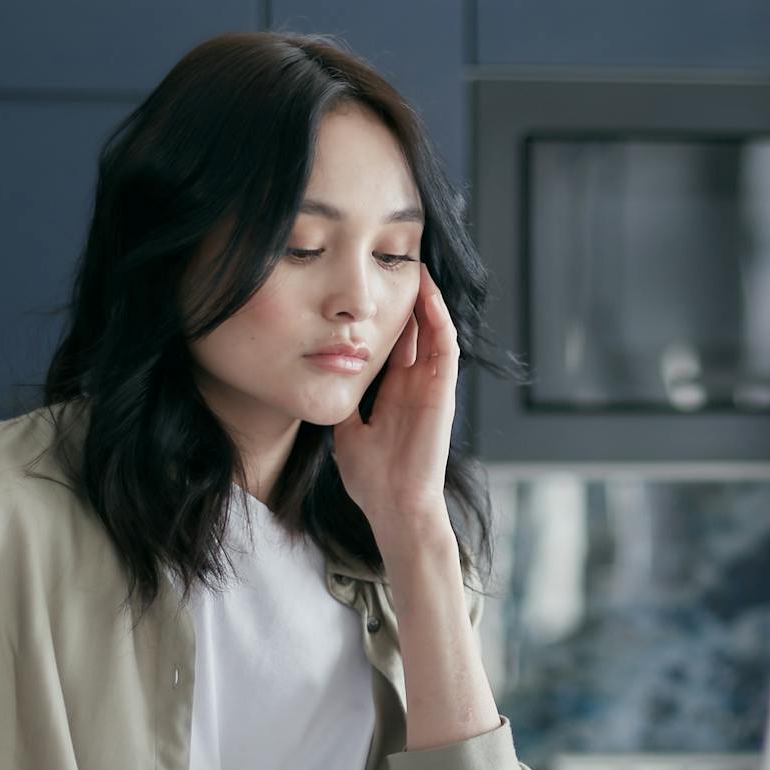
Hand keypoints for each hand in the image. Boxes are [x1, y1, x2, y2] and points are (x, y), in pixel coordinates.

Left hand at [333, 263, 457, 543]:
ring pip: (434, 331)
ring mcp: (432, 387)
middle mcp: (416, 385)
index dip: (387, 316)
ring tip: (417, 267)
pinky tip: (428, 294)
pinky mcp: (444, 392)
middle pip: (416, 330)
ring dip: (428, 300)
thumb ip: (344, 403)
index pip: (395, 343)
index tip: (371, 289)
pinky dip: (439, 319)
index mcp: (396, 393)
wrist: (393, 505)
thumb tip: (323, 379)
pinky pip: (446, 347)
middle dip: (408, 299)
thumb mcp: (347, 430)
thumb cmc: (371, 478)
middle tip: (395, 263)